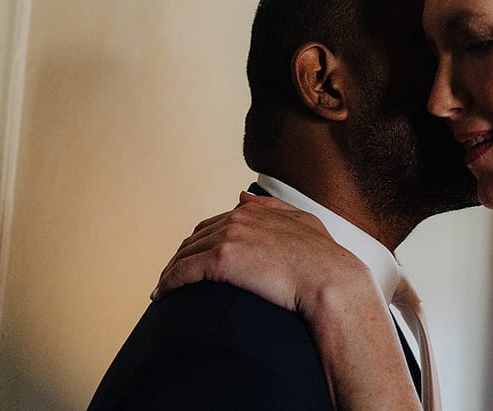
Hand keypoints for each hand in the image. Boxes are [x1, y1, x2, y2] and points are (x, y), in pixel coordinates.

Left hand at [153, 192, 421, 408]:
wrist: (330, 280)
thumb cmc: (323, 258)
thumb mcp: (304, 221)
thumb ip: (274, 207)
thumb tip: (244, 197)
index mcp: (256, 210)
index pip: (216, 223)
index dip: (202, 242)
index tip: (195, 258)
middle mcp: (238, 218)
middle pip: (196, 237)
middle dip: (184, 255)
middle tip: (174, 277)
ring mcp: (229, 236)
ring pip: (186, 253)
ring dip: (172, 270)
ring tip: (164, 289)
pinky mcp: (221, 260)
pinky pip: (183, 271)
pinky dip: (168, 282)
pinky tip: (162, 296)